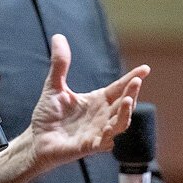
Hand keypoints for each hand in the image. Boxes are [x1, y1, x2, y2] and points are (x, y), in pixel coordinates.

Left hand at [26, 34, 147, 169]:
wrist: (36, 140)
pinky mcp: (90, 146)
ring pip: (121, 123)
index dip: (132, 78)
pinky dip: (110, 135)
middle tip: (136, 81)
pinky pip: (105, 142)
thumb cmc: (48, 116)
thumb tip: (58, 36)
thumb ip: (60, 64)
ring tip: (128, 99)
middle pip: (124, 103)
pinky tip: (110, 127)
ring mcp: (98, 132)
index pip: (119, 87)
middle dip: (132, 92)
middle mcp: (103, 116)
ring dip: (126, 112)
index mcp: (98, 101)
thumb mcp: (54, 86)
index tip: (145, 68)